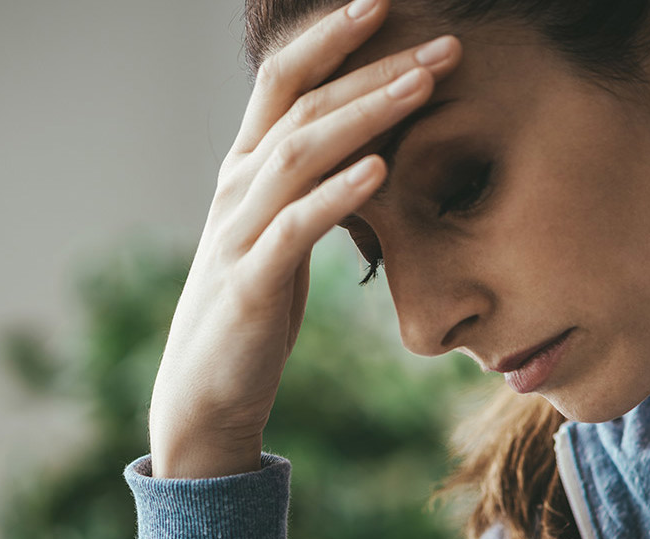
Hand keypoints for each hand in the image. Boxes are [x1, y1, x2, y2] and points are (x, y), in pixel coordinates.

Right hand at [147, 0, 460, 477]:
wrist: (206, 389)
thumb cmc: (255, 304)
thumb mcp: (285, 229)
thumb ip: (315, 181)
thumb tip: (372, 139)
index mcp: (246, 167)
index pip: (284, 79)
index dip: (332, 36)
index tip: (386, 2)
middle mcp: (237, 186)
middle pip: (303, 104)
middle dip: (373, 67)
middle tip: (444, 45)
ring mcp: (239, 231)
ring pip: (300, 152)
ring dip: (365, 114)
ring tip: (424, 85)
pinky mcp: (251, 283)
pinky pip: (295, 228)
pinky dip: (338, 194)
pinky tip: (380, 170)